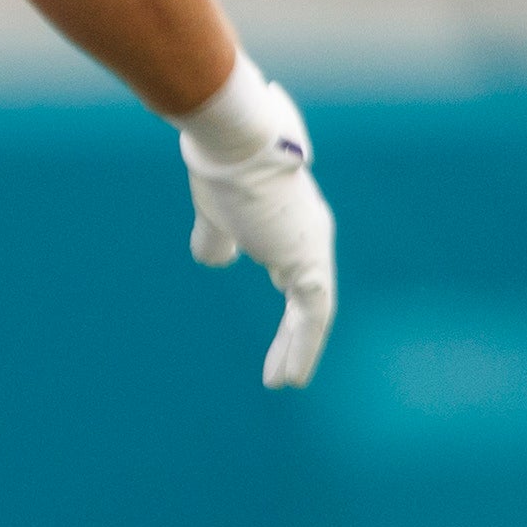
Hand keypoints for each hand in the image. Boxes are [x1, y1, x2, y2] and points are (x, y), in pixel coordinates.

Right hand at [179, 69, 338, 388]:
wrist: (235, 145)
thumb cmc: (221, 167)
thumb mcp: (213, 211)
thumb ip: (216, 237)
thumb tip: (214, 261)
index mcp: (289, 218)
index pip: (294, 266)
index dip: (287, 298)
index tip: (280, 327)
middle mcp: (309, 234)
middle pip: (307, 294)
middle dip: (293, 333)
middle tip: (280, 368)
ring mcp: (313, 249)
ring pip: (313, 312)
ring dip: (297, 348)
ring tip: (283, 381)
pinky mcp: (309, 264)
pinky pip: (312, 317)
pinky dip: (303, 347)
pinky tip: (289, 376)